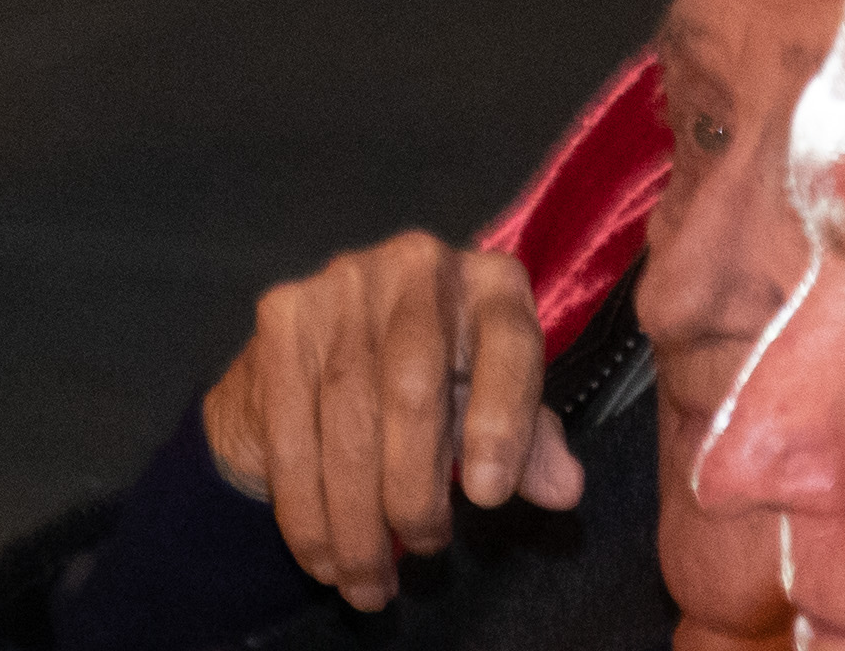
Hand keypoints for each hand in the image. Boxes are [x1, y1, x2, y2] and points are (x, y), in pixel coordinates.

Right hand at [201, 232, 576, 610]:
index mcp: (489, 283)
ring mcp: (341, 284)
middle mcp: (416, 263)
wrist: (329, 353)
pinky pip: (290, 429)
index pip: (509, 342)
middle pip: (412, 387)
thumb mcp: (493, 409)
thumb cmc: (439, 388)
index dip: (502, 421)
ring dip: (356, 519)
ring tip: (371, 581)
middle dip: (414, 488)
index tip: (488, 499)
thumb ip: (531, 444)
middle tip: (426, 548)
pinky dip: (306, 510)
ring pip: (346, 418)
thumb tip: (562, 487)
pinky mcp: (281, 315)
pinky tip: (324, 559)